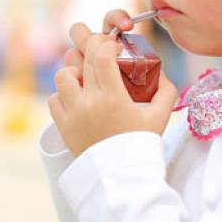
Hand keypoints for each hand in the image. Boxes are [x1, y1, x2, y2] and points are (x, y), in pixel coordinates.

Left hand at [47, 16, 177, 157]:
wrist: (120, 178)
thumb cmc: (141, 145)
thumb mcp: (160, 117)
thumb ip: (166, 90)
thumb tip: (159, 71)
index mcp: (113, 98)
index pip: (102, 56)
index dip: (107, 44)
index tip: (114, 46)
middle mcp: (90, 103)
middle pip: (84, 60)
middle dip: (93, 47)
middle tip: (102, 51)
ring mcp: (73, 114)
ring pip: (63, 75)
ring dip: (74, 70)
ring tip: (86, 76)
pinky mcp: (62, 126)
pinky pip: (55, 99)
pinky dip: (64, 94)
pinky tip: (77, 97)